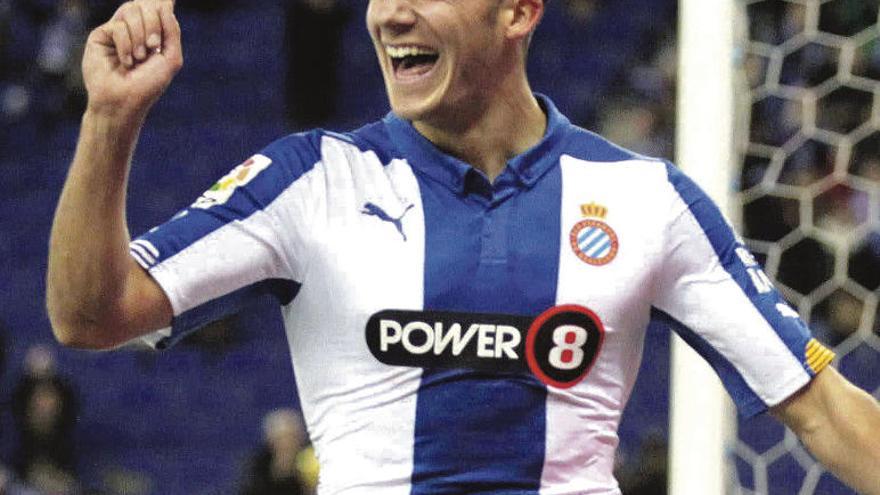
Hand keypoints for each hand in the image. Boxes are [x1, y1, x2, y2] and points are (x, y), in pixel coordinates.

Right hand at [82, 0, 182, 118]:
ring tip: (139, 59)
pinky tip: (126, 62)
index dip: (163, 1)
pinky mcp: (100, 35)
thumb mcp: (170, 58)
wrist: (124, 102)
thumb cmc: (148, 85)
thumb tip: (166, 4)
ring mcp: (117, 31)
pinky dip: (126, 45)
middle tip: (154, 47)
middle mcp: (136, 29)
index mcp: (154, 33)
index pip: (159, 8)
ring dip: (140, 37)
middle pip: (146, 5)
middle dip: (153, 24)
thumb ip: (172, 31)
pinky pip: (118, 26)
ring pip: (131, 10)